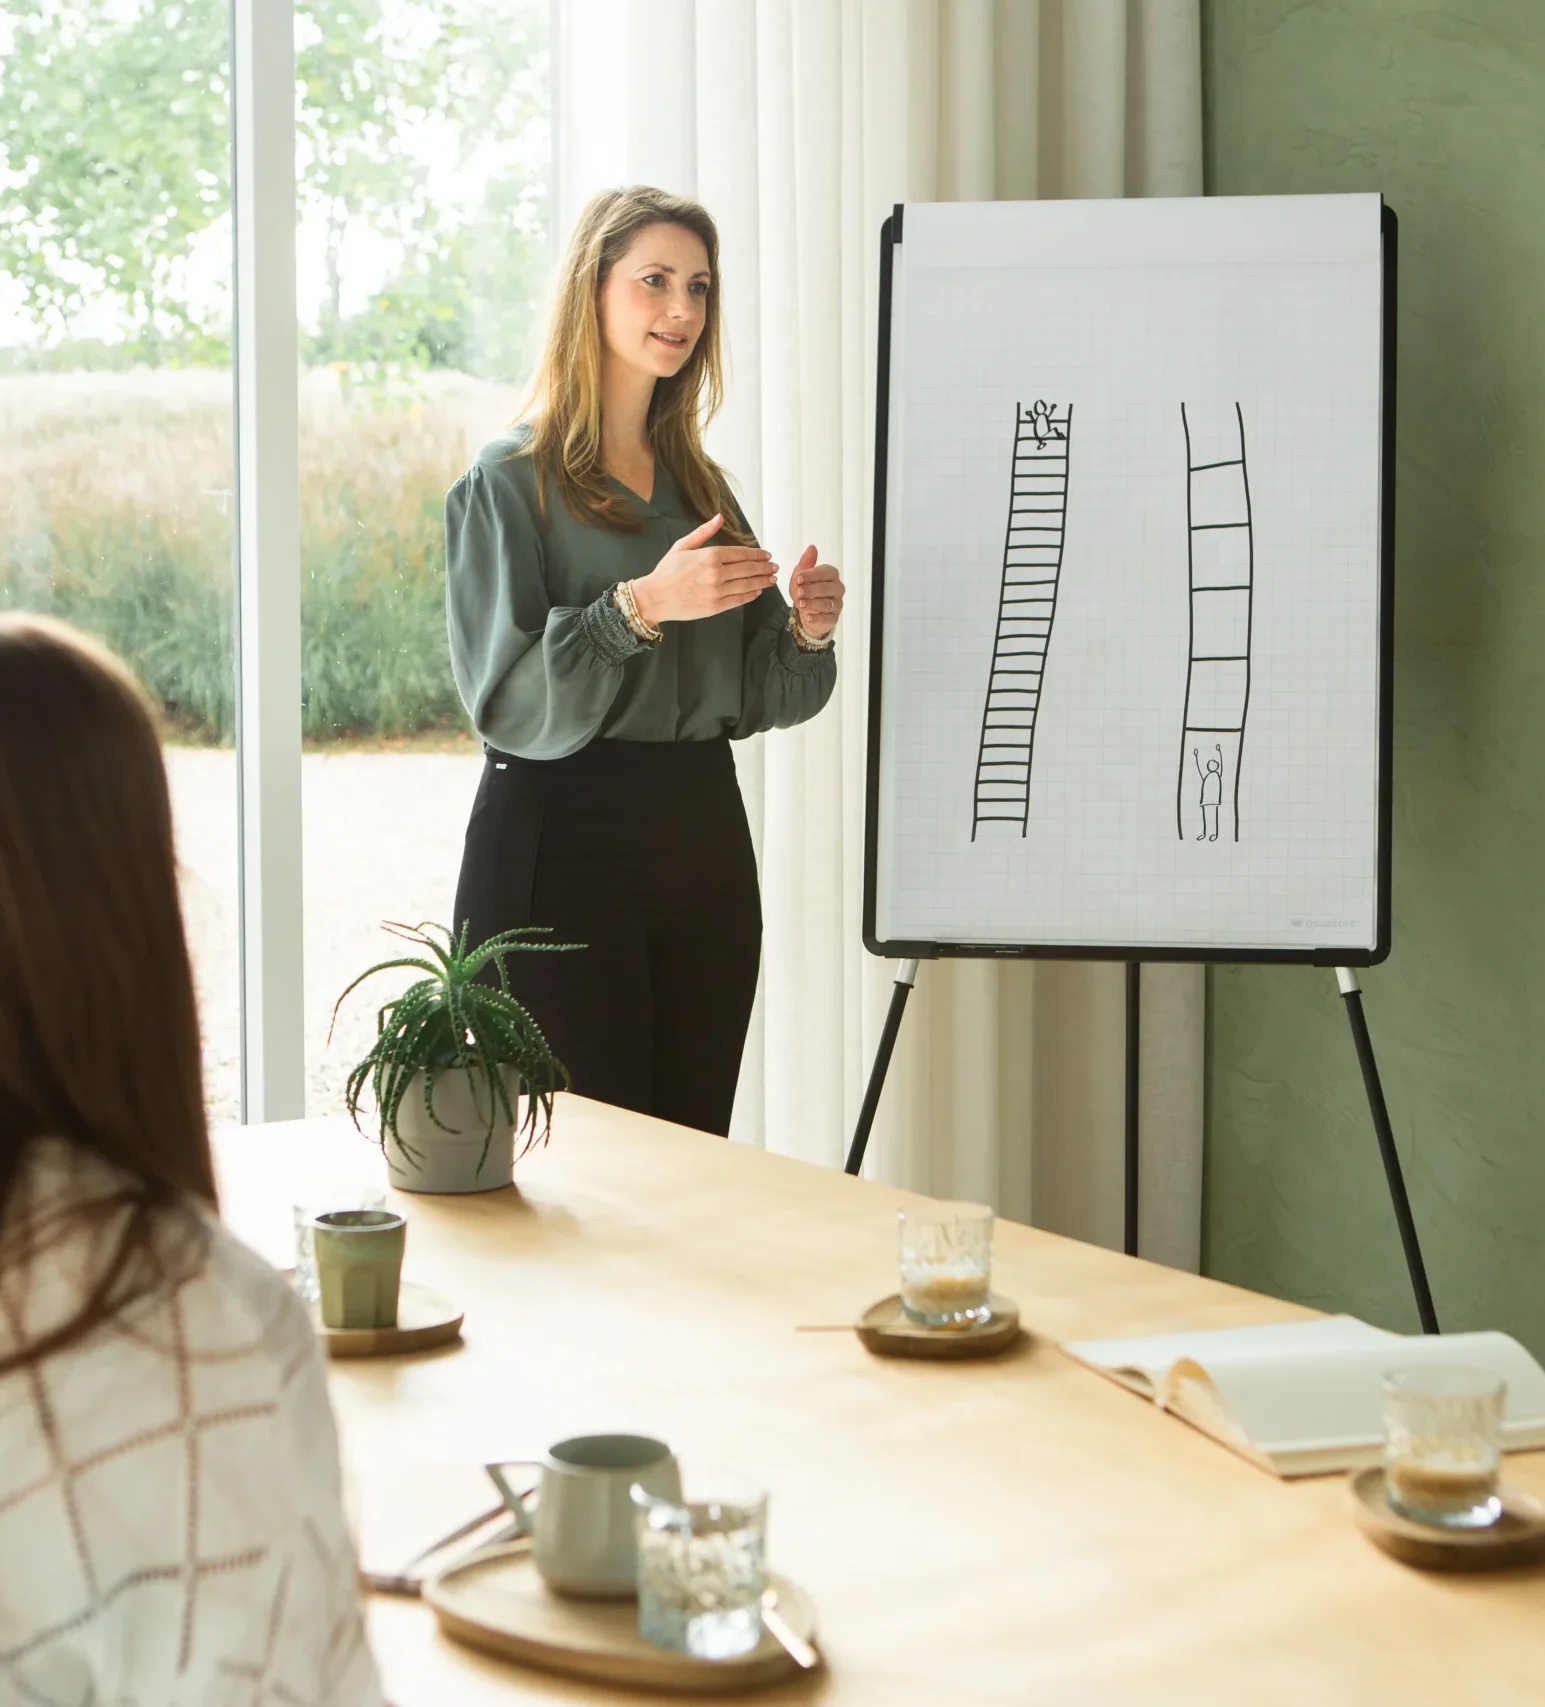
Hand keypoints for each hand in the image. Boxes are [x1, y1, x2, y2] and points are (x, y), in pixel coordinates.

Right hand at [630, 514, 776, 626]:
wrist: (654, 597)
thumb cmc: (667, 571)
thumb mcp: (682, 546)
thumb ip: (704, 532)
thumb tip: (719, 518)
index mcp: (710, 555)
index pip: (741, 553)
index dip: (757, 554)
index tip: (766, 555)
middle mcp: (716, 573)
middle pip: (748, 569)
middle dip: (764, 567)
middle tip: (774, 567)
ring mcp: (717, 591)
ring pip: (747, 585)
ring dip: (762, 581)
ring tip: (772, 579)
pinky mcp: (715, 607)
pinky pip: (738, 600)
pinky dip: (750, 595)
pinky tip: (757, 591)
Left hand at [790, 546, 844, 637]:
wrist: (807, 613)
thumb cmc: (806, 591)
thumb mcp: (801, 576)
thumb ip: (806, 562)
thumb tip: (812, 547)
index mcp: (831, 575)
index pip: (826, 572)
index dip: (813, 575)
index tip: (798, 578)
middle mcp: (837, 589)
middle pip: (828, 588)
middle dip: (812, 589)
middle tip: (799, 592)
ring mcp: (837, 604)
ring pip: (827, 603)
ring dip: (812, 603)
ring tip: (800, 604)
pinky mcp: (833, 618)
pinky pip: (827, 619)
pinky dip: (817, 618)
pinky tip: (807, 617)